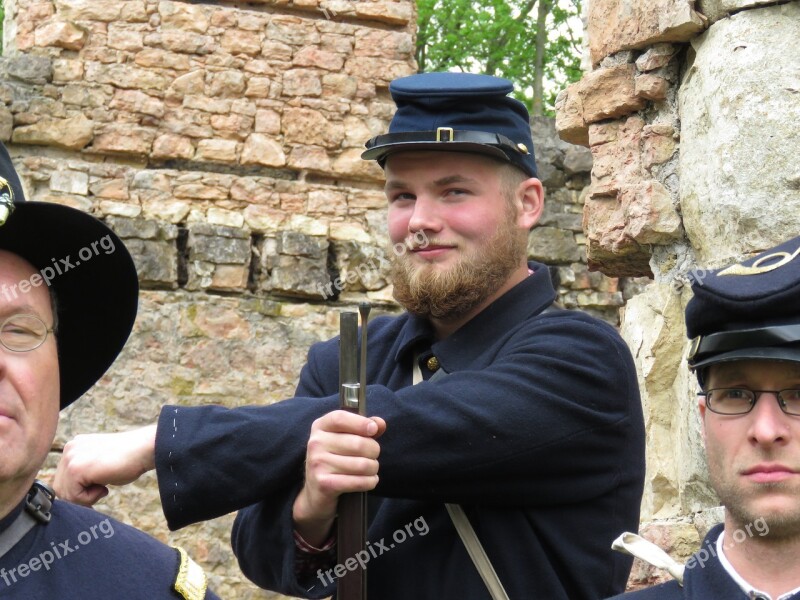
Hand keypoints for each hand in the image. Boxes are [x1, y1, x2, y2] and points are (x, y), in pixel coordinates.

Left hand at [53, 424, 157, 505]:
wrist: (144, 449)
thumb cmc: (129, 459)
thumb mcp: (100, 462)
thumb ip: (85, 470)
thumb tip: (74, 492)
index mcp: (74, 446)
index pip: (63, 478)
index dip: (78, 490)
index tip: (96, 490)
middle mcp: (69, 449)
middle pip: (60, 487)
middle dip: (79, 496)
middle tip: (100, 491)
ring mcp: (71, 458)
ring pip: (65, 493)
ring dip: (85, 497)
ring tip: (103, 487)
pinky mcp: (76, 469)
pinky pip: (74, 496)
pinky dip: (90, 498)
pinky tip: (105, 486)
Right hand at [293, 410, 385, 545]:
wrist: (315, 494)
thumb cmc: (335, 461)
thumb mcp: (345, 439)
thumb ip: (363, 428)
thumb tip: (380, 424)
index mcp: (320, 427)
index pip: (340, 418)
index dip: (360, 423)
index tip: (373, 430)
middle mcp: (316, 443)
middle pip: (358, 443)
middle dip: (374, 451)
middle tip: (372, 456)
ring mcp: (318, 463)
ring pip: (362, 464)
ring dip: (373, 468)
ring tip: (370, 469)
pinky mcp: (324, 484)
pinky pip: (358, 481)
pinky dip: (370, 482)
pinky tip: (369, 481)